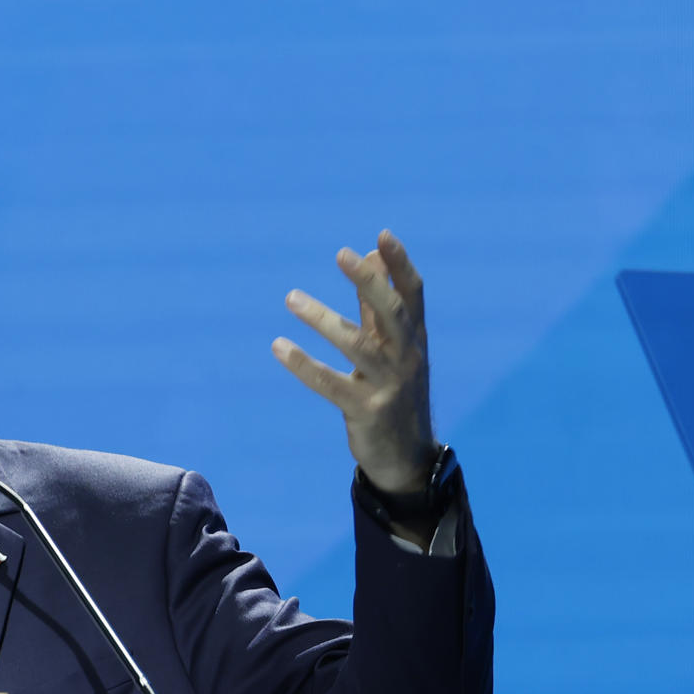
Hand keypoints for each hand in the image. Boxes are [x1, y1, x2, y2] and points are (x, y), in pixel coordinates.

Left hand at [271, 230, 436, 494]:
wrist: (406, 458)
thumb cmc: (395, 391)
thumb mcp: (392, 347)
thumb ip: (376, 304)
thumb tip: (369, 254)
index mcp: (414, 339)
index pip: (413, 295)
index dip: (400, 265)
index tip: (380, 235)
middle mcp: (406, 358)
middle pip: (392, 314)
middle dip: (369, 283)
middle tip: (342, 254)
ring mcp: (388, 386)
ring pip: (357, 346)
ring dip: (323, 319)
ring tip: (291, 297)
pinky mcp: (365, 411)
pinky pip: (330, 384)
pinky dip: (304, 366)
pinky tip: (279, 347)